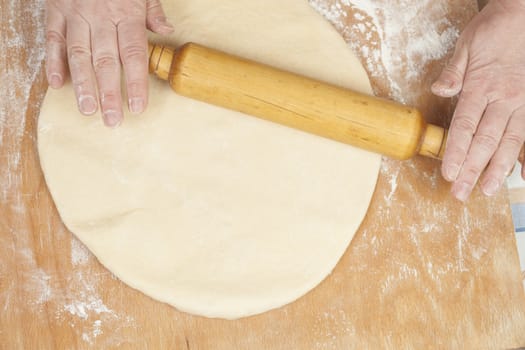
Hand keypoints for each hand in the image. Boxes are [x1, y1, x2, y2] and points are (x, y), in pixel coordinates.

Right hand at [45, 0, 173, 125]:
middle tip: (112, 120)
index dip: (136, 83)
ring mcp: (76, 14)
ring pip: (78, 54)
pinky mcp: (55, 10)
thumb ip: (153, 9)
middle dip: (109, 93)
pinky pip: (53, 38)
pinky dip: (53, 61)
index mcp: (127, 13)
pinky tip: (56, 84)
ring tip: (87, 110)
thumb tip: (167, 30)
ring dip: (82, 84)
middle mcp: (101, 17)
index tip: (137, 107)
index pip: (134, 54)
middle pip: (106, 61)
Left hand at [432, 0, 524, 200]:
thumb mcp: (467, 45)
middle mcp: (505, 99)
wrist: (524, 15)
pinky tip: (522, 173)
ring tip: (487, 190)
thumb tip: (439, 90)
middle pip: (485, 142)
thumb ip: (454, 72)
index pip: (465, 127)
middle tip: (461, 193)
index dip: (456, 153)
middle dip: (472, 170)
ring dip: (498, 169)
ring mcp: (522, 103)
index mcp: (482, 87)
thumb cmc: (493, 30)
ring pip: (510, 143)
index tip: (449, 174)